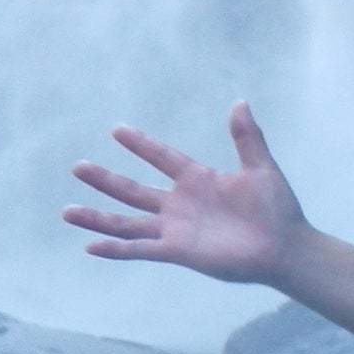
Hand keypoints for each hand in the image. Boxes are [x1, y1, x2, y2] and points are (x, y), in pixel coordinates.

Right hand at [64, 101, 307, 285]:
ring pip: (128, 222)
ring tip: (67, 211)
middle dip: (105, 179)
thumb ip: (247, 137)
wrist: (285, 247)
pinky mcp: (178, 251)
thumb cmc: (277, 208)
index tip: (117, 129)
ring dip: (98, 217)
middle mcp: (181, 203)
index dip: (141, 144)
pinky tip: (90, 246)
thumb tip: (240, 102)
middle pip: (134, 190)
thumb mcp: (261, 168)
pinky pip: (141, 249)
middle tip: (77, 166)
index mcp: (198, 180)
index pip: (162, 157)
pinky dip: (116, 249)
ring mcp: (176, 228)